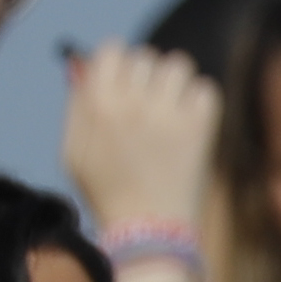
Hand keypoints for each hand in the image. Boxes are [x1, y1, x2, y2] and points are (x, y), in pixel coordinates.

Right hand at [58, 43, 221, 238]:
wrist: (148, 232)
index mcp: (97, 103)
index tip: (126, 82)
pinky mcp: (199, 128)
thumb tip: (83, 63)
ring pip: (179, 65)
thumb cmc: (107, 192)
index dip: (121, 63)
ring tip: (172, 111)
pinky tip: (191, 125)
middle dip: (148, 76)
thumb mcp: (74, 151)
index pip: (112, 49)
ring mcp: (167, 113)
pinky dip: (200, 103)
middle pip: (146, 56)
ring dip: (176, 83)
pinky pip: (206, 89)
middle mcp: (131, 102)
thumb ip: (76, 105)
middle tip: (149, 106)